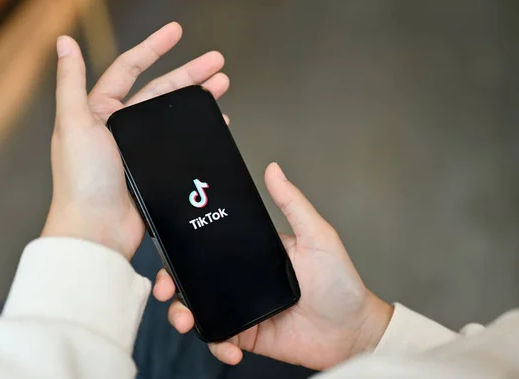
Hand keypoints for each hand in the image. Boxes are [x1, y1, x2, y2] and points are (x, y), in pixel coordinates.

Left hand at [42, 22, 229, 258]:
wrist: (97, 230)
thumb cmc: (81, 180)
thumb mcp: (73, 124)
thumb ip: (70, 82)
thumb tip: (65, 43)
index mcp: (100, 111)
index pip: (129, 69)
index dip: (153, 48)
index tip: (177, 33)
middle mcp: (121, 126)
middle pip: (161, 90)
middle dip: (190, 73)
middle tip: (217, 62)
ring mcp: (141, 148)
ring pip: (175, 114)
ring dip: (198, 98)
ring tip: (222, 86)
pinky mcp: (156, 168)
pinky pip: (182, 142)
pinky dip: (199, 130)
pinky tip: (215, 123)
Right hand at [154, 162, 393, 369]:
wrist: (352, 330)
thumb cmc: (340, 282)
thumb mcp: (317, 236)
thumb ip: (293, 204)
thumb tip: (273, 170)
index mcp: (253, 253)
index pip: (211, 247)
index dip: (185, 250)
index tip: (169, 253)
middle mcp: (243, 280)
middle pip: (195, 279)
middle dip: (172, 285)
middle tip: (166, 290)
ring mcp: (243, 308)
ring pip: (200, 309)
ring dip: (184, 316)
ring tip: (186, 322)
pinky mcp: (248, 335)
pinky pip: (221, 339)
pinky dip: (217, 346)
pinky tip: (229, 348)